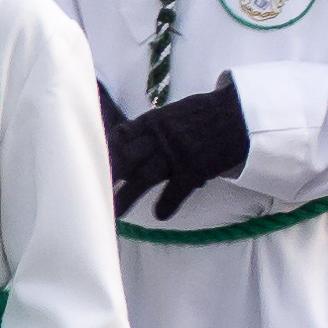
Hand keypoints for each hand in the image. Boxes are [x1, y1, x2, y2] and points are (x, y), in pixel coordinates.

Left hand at [99, 77, 248, 218]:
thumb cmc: (204, 113)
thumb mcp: (173, 112)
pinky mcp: (195, 168)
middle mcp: (160, 138)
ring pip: (145, 177)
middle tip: (87, 189)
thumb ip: (150, 127)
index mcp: (153, 121)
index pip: (121, 135)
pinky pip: (178, 189)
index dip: (106, 150)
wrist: (240, 113)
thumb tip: (124, 138)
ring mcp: (177, 153)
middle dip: (109, 173)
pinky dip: (168, 203)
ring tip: (114, 213)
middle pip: (127, 158)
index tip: (88, 160)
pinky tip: (159, 214)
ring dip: (128, 196)